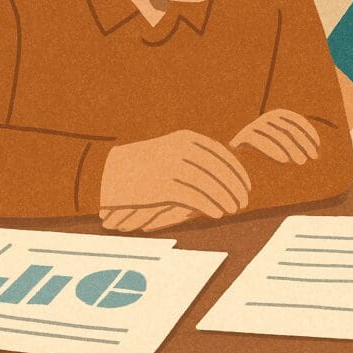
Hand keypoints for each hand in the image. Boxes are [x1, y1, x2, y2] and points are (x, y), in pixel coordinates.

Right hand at [98, 130, 250, 229]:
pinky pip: (194, 197)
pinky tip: (217, 214)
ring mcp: (171, 167)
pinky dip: (210, 206)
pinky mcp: (162, 186)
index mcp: (185, 138)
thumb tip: (227, 173)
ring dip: (225, 200)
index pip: (222, 154)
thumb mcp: (170, 151)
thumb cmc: (143, 165)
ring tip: (232, 211)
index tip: (247, 186)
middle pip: (219, 170)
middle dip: (235, 187)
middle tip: (244, 202)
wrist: (104, 171)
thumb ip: (195, 157)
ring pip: (209, 185)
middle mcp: (181, 150)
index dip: (238, 171)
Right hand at [231, 109, 319, 163]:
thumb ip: (298, 145)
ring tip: (302, 162)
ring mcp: (254, 125)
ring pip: (278, 136)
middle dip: (303, 144)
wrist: (238, 158)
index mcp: (278, 114)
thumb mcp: (284, 146)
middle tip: (312, 158)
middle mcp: (266, 117)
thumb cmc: (267, 152)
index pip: (298, 121)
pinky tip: (284, 161)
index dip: (309, 134)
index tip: (317, 149)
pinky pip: (262, 143)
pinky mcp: (244, 136)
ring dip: (292, 149)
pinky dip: (274, 151)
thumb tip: (317, 153)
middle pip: (289, 129)